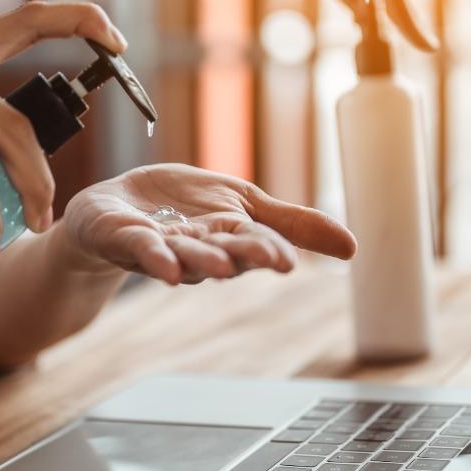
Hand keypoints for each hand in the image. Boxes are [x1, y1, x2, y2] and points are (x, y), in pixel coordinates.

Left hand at [62, 164, 355, 283]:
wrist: (117, 209)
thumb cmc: (184, 209)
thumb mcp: (244, 205)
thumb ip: (294, 224)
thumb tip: (354, 247)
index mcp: (230, 237)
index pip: (255, 245)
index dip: (271, 252)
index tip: (289, 261)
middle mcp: (198, 249)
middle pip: (225, 253)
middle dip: (245, 255)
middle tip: (269, 258)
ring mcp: (161, 247)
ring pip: (185, 256)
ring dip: (203, 260)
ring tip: (220, 264)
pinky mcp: (125, 239)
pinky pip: (142, 250)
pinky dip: (154, 256)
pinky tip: (167, 265)